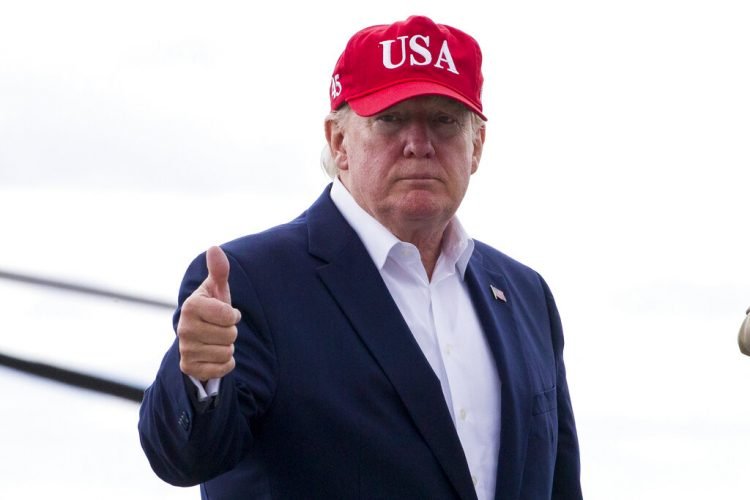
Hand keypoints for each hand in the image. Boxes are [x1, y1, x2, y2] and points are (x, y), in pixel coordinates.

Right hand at [177, 246, 240, 380]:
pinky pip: (222, 368)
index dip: (232, 315)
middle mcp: (184, 328)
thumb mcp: (217, 289)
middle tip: (219, 328)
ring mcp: (184, 349)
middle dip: (230, 332)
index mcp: (191, 306)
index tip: (225, 313)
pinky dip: (225, 363)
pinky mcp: (189, 367)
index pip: (228, 316)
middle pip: (229, 335)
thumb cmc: (212, 309)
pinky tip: (214, 355)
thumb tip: (214, 248)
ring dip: (227, 347)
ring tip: (216, 341)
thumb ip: (219, 270)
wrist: (198, 337)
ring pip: (227, 352)